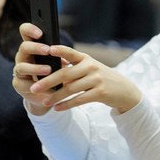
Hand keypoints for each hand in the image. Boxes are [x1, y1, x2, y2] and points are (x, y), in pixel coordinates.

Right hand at [12, 23, 56, 114]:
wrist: (48, 94)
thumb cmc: (54, 73)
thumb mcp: (58, 63)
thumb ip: (60, 57)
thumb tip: (66, 57)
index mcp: (33, 47)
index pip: (26, 32)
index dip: (30, 29)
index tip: (40, 33)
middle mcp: (23, 56)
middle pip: (23, 47)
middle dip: (35, 48)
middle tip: (47, 50)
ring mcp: (19, 70)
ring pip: (21, 66)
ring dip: (35, 68)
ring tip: (48, 70)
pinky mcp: (18, 84)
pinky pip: (23, 83)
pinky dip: (34, 85)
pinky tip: (43, 86)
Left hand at [15, 28, 141, 113]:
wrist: (125, 90)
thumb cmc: (102, 78)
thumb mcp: (90, 68)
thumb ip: (73, 66)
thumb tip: (52, 65)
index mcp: (86, 59)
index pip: (71, 52)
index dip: (60, 50)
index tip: (47, 50)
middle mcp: (91, 67)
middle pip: (65, 74)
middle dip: (48, 82)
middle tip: (34, 88)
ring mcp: (97, 80)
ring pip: (70, 89)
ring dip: (55, 96)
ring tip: (44, 101)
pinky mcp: (101, 93)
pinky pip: (79, 100)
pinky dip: (67, 104)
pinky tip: (57, 108)